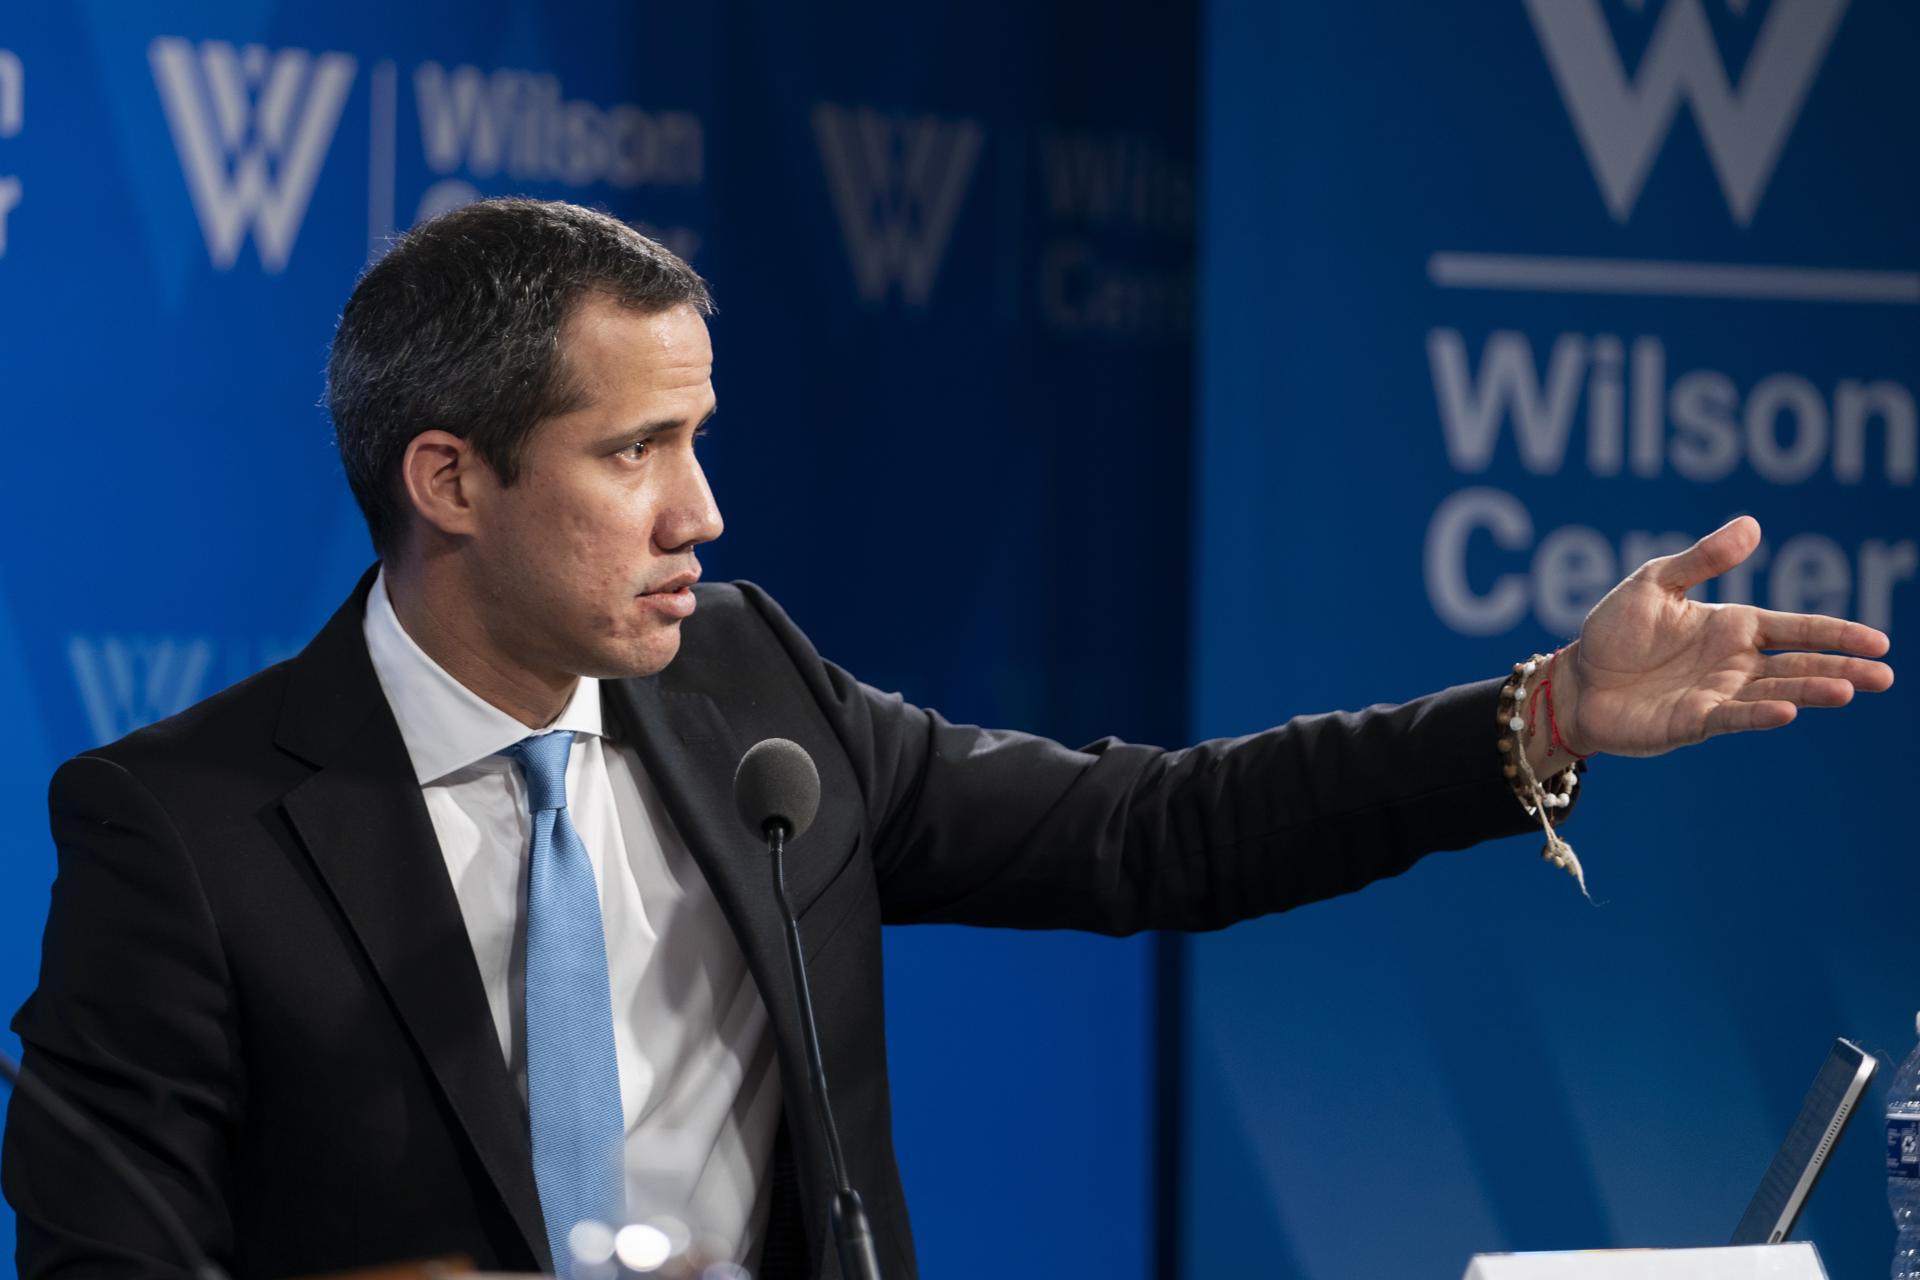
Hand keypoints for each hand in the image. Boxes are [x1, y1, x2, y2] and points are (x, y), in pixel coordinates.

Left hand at [1553, 516, 1893, 758]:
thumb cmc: (1615, 631)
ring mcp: (1718, 695)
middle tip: (1884, 676)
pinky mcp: (1694, 722)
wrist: (1576, 679)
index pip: (1796, 629)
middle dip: (1841, 669)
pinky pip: (1732, 717)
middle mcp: (1734, 664)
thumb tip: (1753, 525)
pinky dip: (1759, 715)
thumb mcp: (1655, 583)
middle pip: (1798, 666)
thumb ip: (1703, 559)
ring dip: (1810, 691)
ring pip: (1775, 693)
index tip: (1880, 641)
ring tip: (1848, 690)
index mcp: (1733, 627)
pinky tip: (1787, 711)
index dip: (1836, 634)